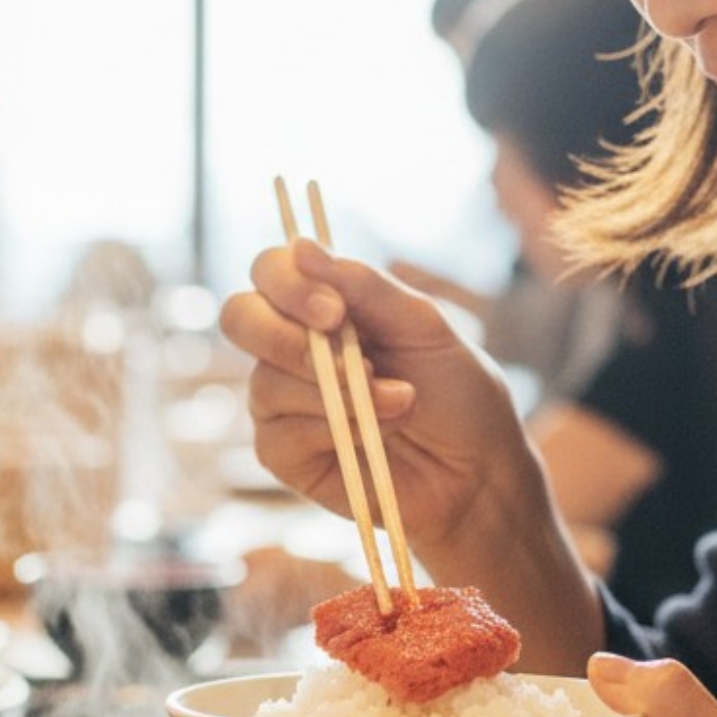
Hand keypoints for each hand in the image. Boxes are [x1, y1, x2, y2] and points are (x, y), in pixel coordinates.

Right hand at [219, 239, 537, 556]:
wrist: (476, 470)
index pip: (270, 271)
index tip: (336, 312)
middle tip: (350, 364)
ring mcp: (282, 401)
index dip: (288, 284)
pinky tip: (373, 438)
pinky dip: (333, 432)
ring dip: (339, 395)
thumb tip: (300, 245)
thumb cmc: (458, 392)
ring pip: (266, 382)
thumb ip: (364, 285)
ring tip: (399, 404)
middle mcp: (292, 347)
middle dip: (287, 338)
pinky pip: (279, 434)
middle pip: (239, 317)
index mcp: (323, 306)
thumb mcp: (423, 325)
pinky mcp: (284, 454)